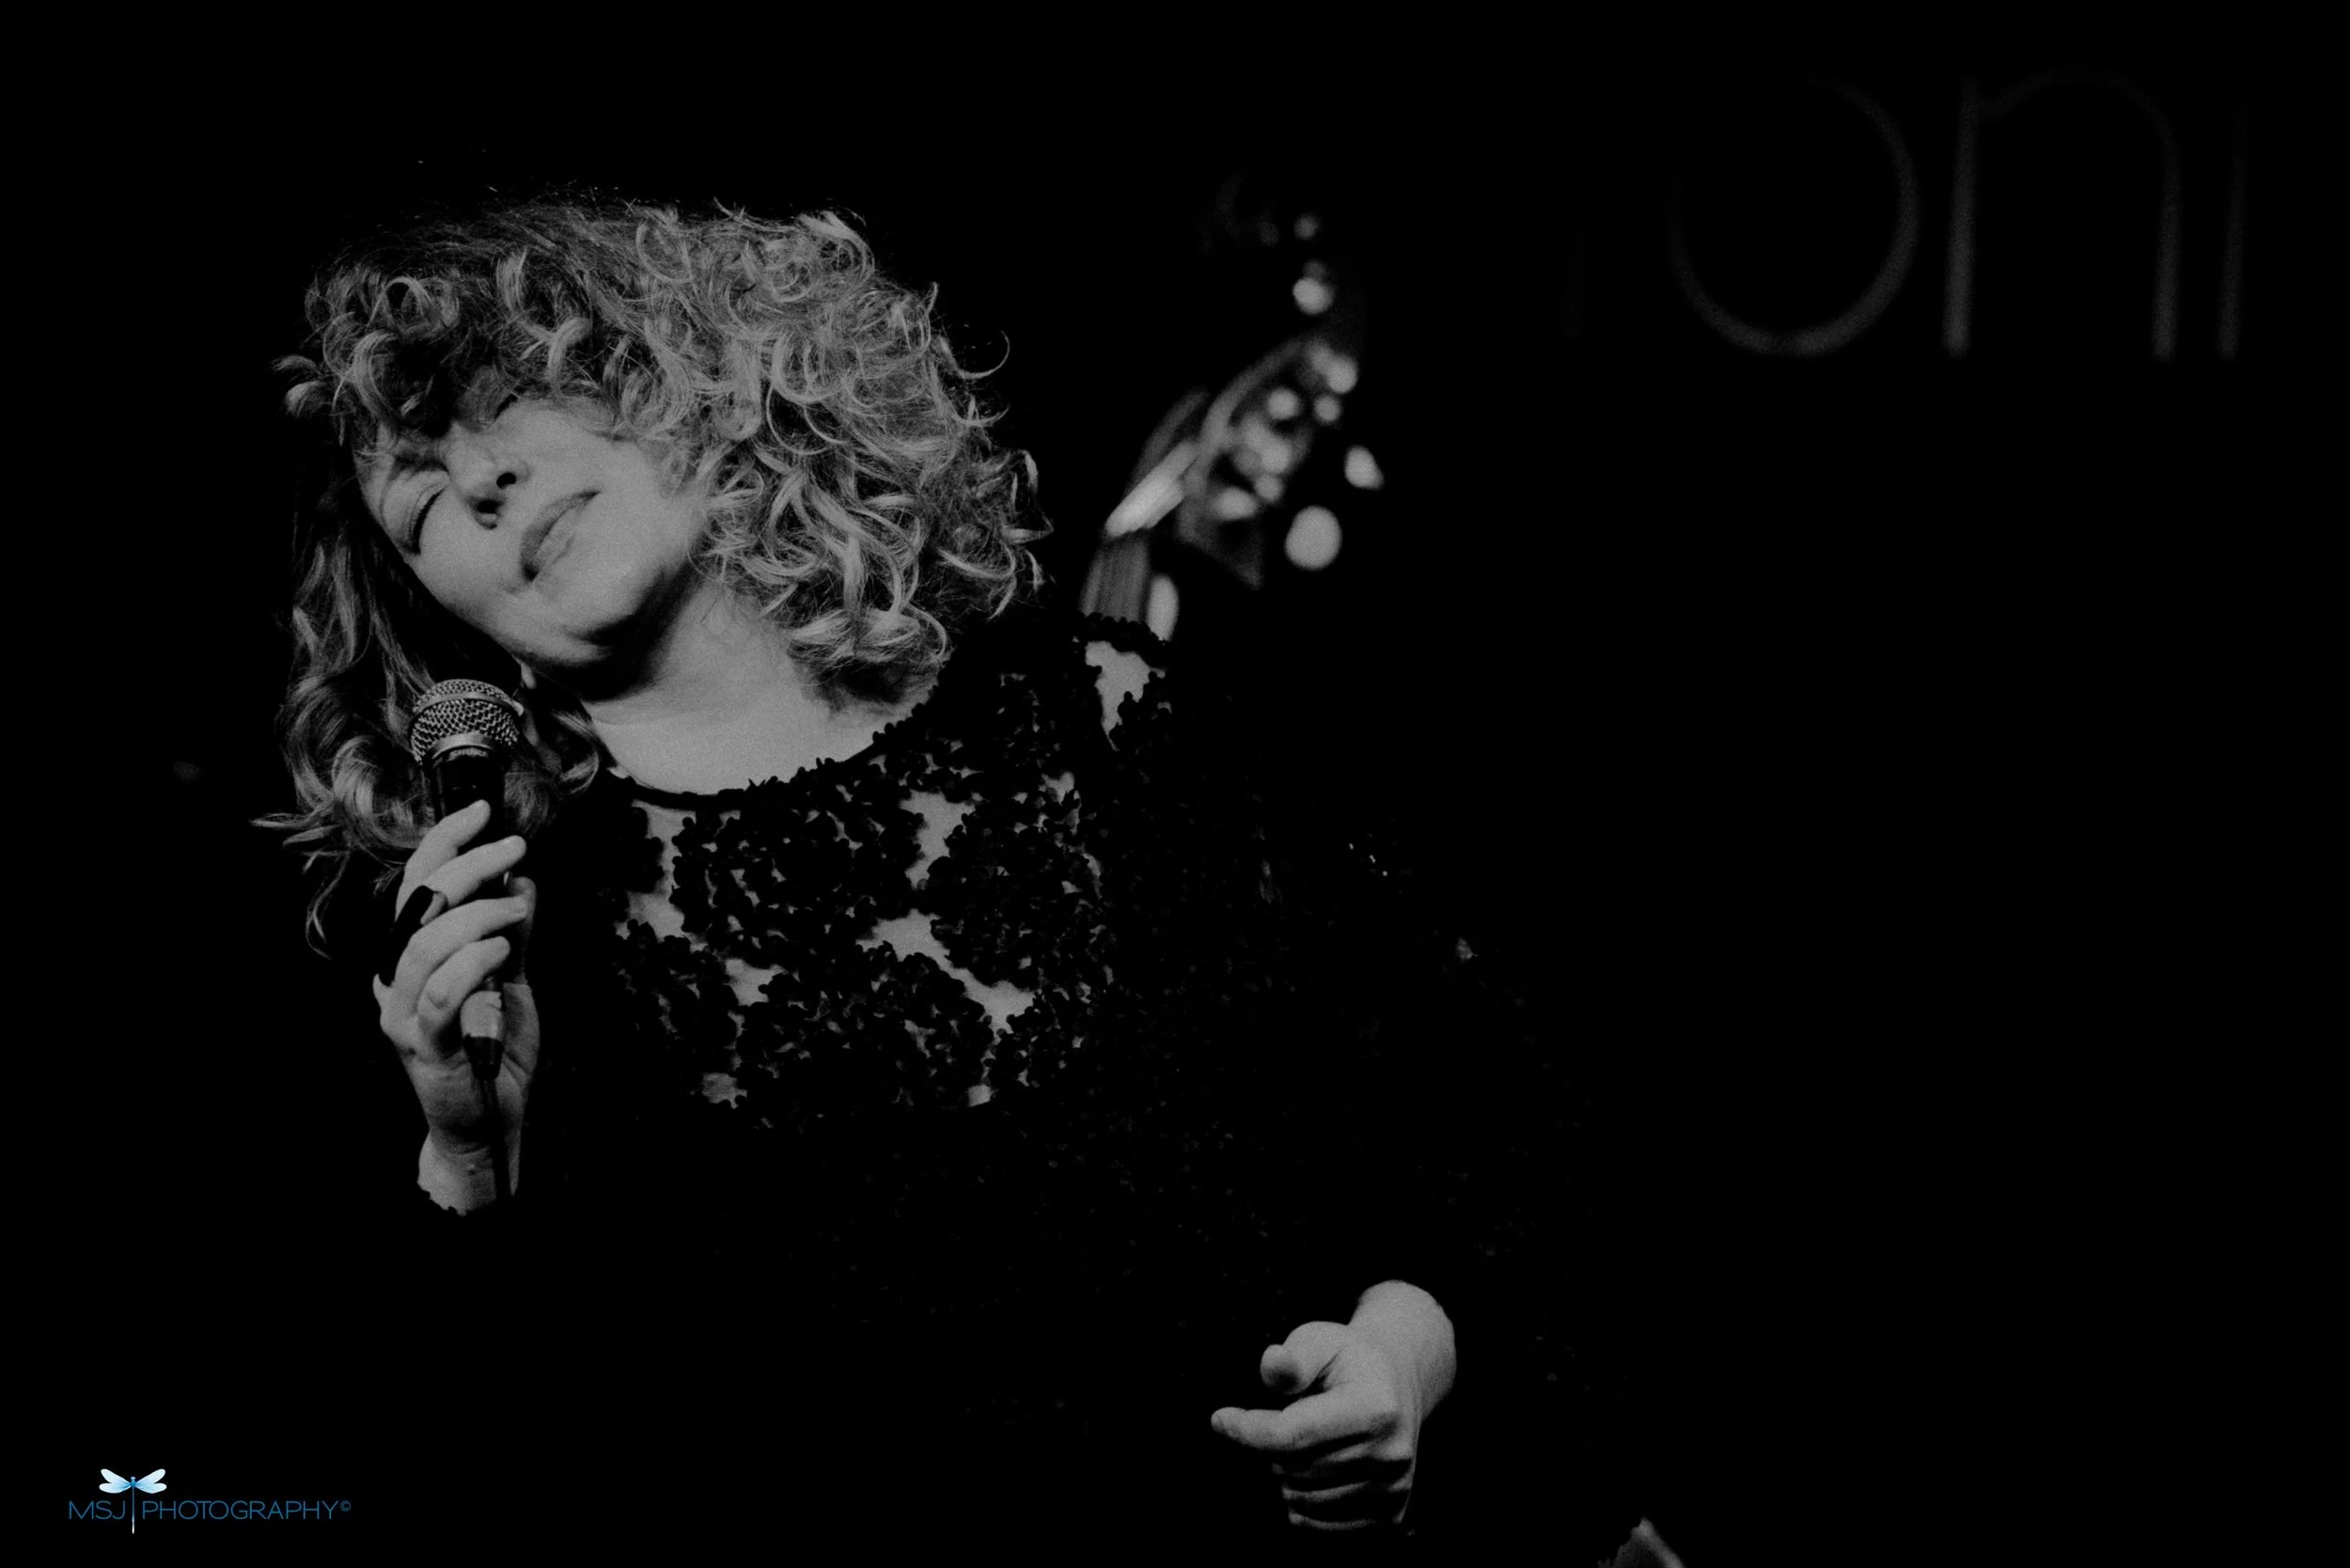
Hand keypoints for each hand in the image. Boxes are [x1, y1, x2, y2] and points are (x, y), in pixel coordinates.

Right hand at [372, 799, 539, 1207]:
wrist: (491, 1118)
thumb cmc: (495, 1046)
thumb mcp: (512, 976)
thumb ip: (513, 930)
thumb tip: (521, 877)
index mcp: (410, 954)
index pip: (415, 884)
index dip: (443, 842)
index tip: (482, 810)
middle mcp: (395, 978)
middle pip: (419, 903)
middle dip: (469, 865)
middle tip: (514, 849)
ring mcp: (403, 1013)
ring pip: (427, 943)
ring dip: (480, 914)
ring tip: (520, 912)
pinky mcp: (425, 1045)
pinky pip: (441, 993)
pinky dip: (474, 962)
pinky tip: (505, 949)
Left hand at [1211, 1317, 1431, 1532]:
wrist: (1398, 1387)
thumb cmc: (1347, 1361)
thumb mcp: (1320, 1342)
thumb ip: (1293, 1358)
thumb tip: (1271, 1364)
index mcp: (1375, 1409)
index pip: (1293, 1435)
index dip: (1247, 1430)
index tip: (1220, 1419)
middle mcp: (1391, 1455)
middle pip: (1294, 1468)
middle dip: (1274, 1445)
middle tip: (1292, 1418)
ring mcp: (1393, 1491)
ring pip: (1301, 1500)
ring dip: (1288, 1474)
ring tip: (1309, 1443)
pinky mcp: (1389, 1516)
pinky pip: (1316, 1526)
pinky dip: (1301, 1502)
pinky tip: (1315, 1471)